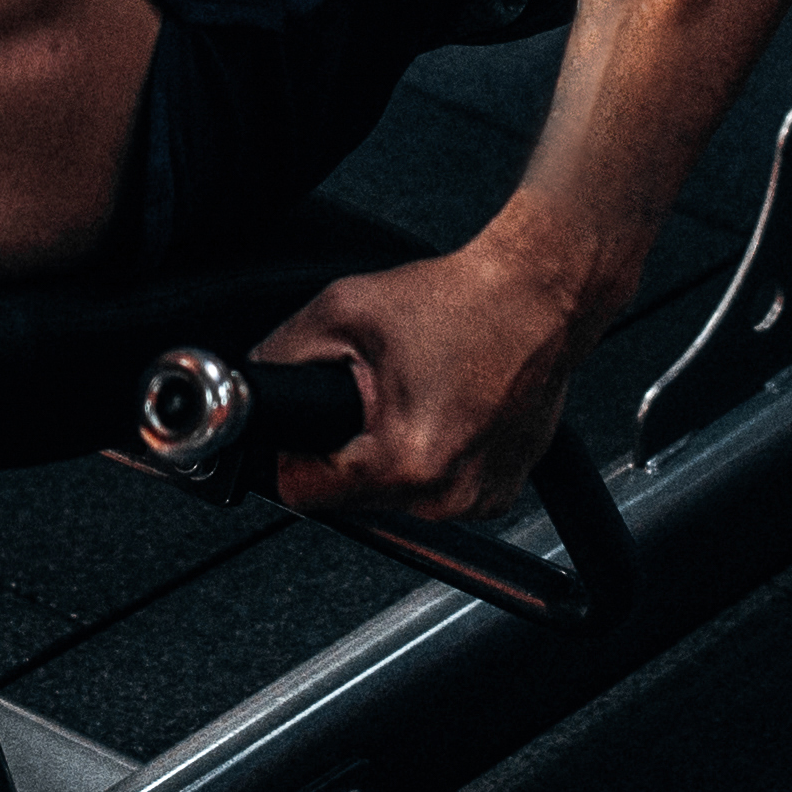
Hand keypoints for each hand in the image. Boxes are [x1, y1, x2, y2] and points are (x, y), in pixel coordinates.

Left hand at [254, 237, 607, 520]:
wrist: (541, 292)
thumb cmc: (465, 299)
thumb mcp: (344, 310)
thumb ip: (281, 353)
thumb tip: (250, 379)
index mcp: (406, 459)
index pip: (304, 493)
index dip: (291, 454)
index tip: (301, 429)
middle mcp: (449, 492)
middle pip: (351, 498)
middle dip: (345, 450)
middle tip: (368, 397)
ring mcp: (481, 497)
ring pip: (395, 498)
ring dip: (388, 457)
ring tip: (410, 398)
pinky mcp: (502, 491)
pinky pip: (438, 490)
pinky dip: (429, 457)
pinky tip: (441, 411)